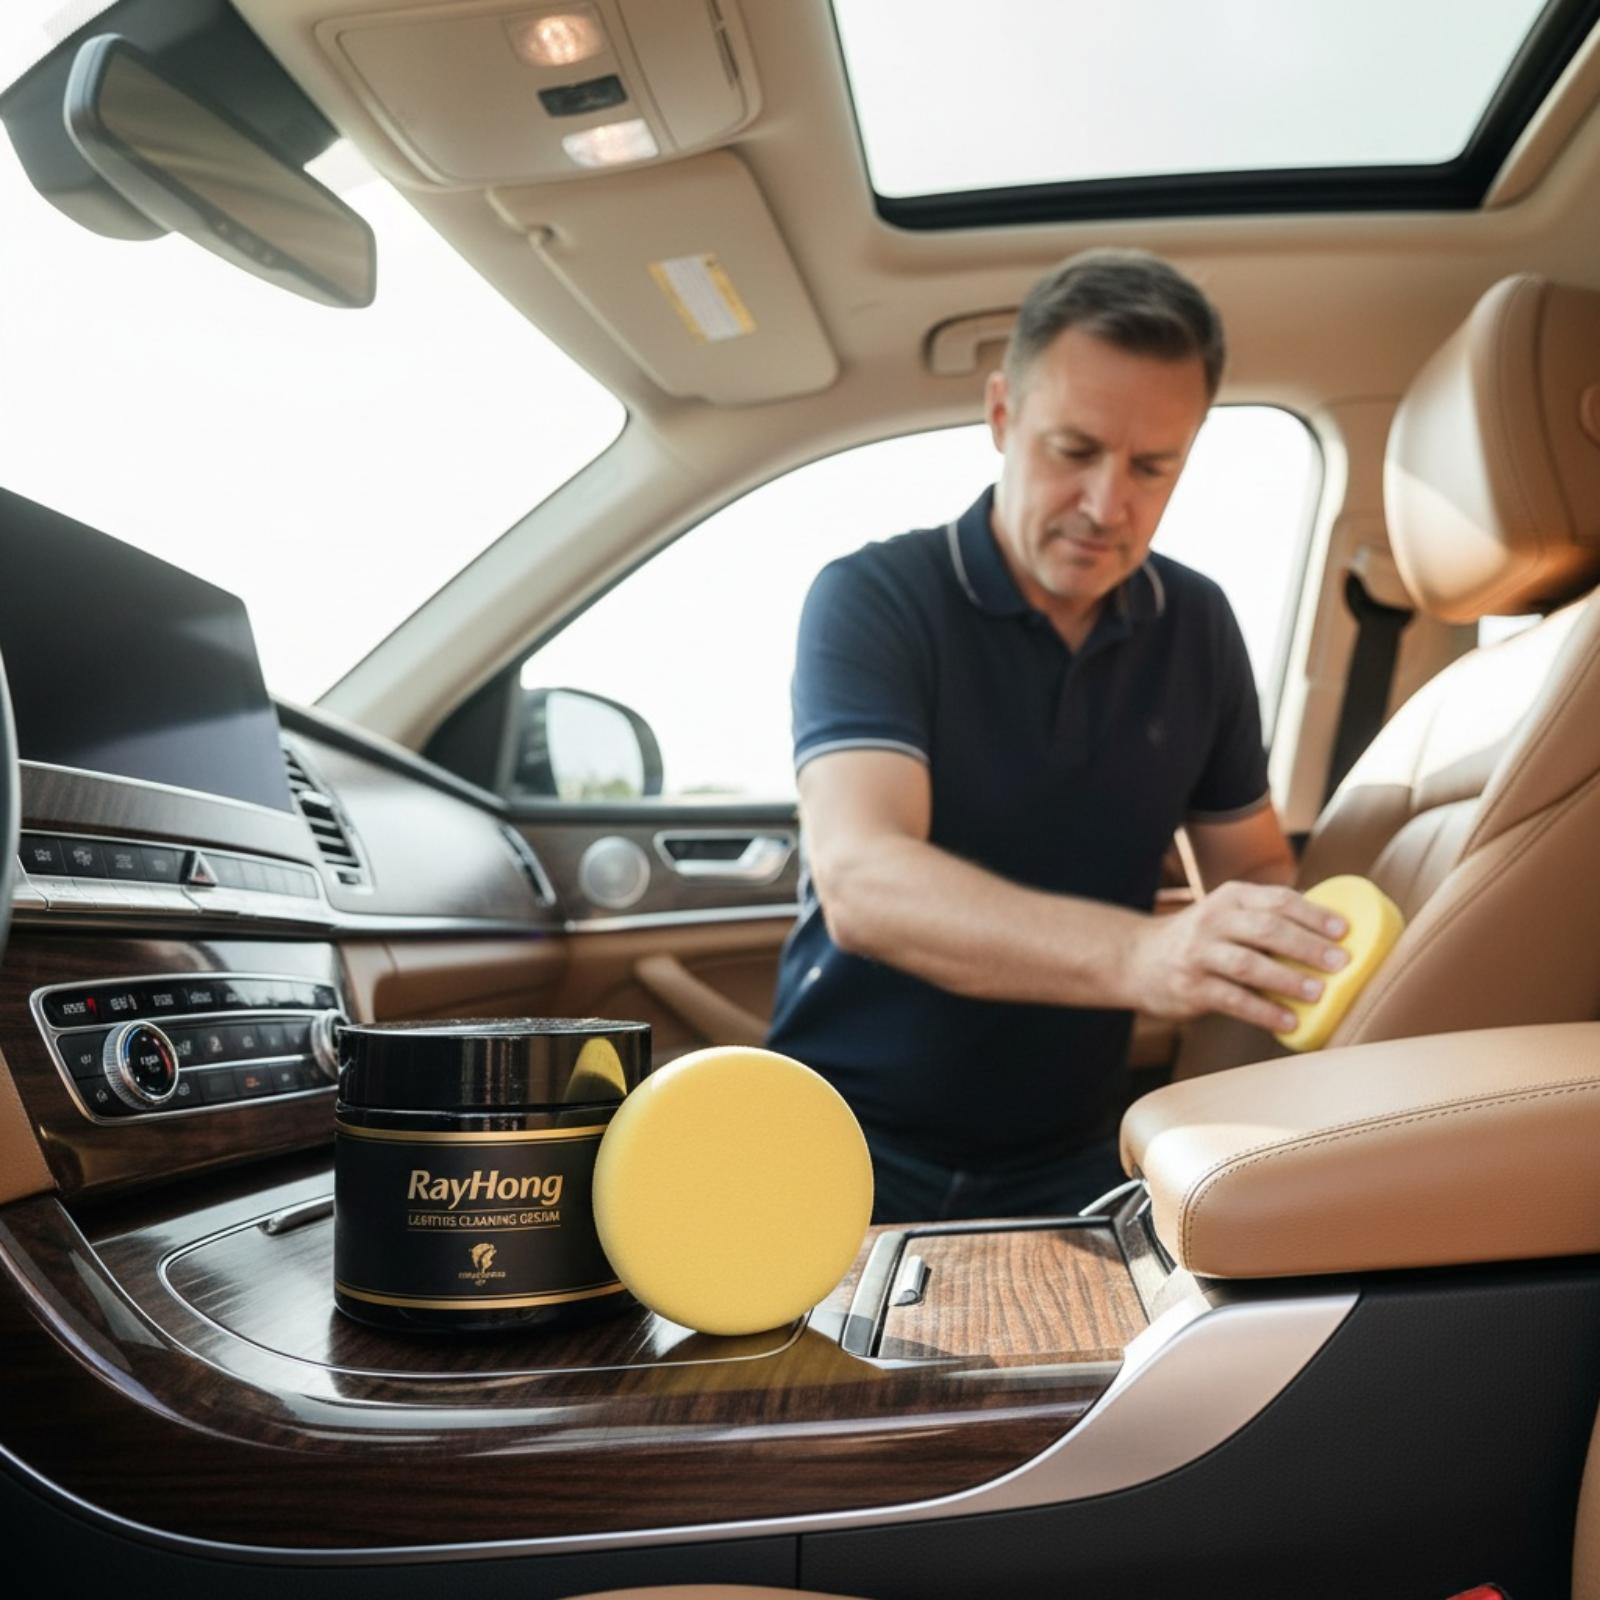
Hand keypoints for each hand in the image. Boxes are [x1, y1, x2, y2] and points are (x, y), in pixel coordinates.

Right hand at [1125, 882, 1350, 1031]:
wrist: (1137, 958)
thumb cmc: (1200, 939)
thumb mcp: (1227, 914)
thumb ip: (1266, 917)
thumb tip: (1332, 929)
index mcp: (1230, 897)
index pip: (1278, 899)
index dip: (1314, 915)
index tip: (1345, 931)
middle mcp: (1213, 920)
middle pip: (1266, 929)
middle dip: (1308, 946)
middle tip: (1341, 963)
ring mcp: (1199, 954)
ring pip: (1248, 963)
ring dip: (1287, 978)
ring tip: (1318, 993)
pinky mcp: (1190, 987)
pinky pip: (1232, 999)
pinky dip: (1263, 1011)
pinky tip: (1288, 1022)